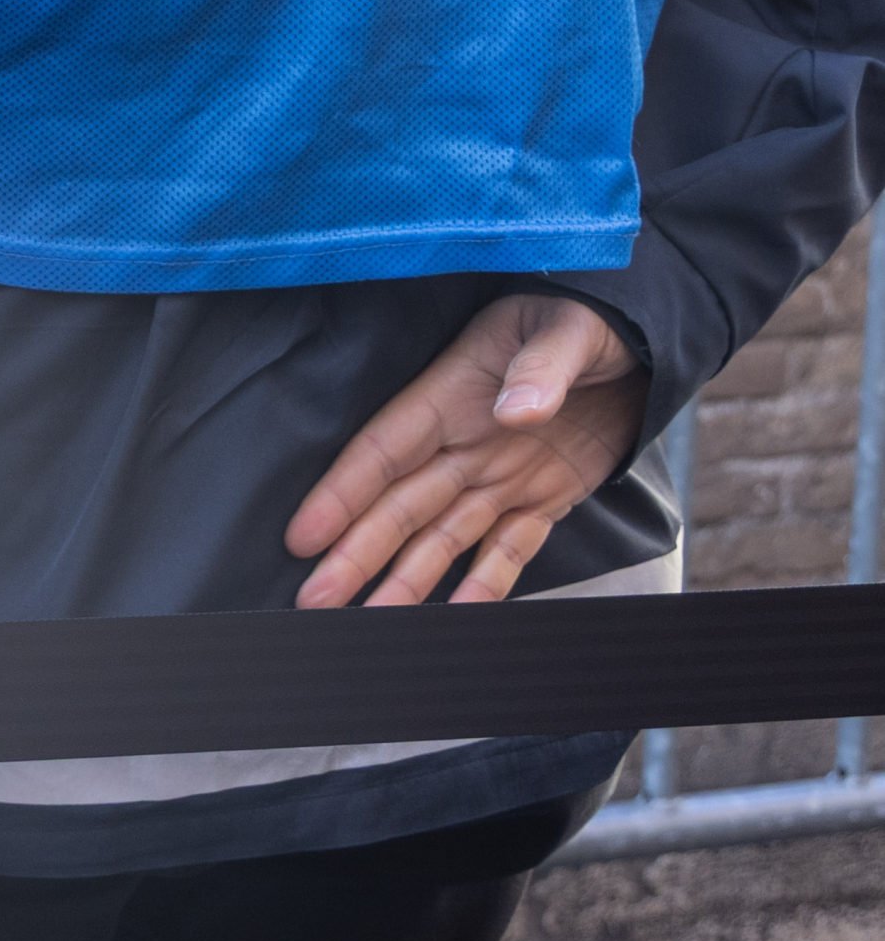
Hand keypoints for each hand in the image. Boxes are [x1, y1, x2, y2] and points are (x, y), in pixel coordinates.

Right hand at [283, 294, 644, 606]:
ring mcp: (501, 474)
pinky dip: (486, 585)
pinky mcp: (543, 497)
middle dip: (356, 553)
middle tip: (316, 600)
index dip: (342, 494)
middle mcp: (464, 444)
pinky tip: (459, 619)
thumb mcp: (567, 329)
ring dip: (405, 579)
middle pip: (399, 507)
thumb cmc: (587, 319)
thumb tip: (518, 412)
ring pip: (442, 538)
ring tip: (370, 621)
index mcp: (452, 395)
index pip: (384, 452)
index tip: (304, 535)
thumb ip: (541, 368)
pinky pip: (508, 548)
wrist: (637, 340)